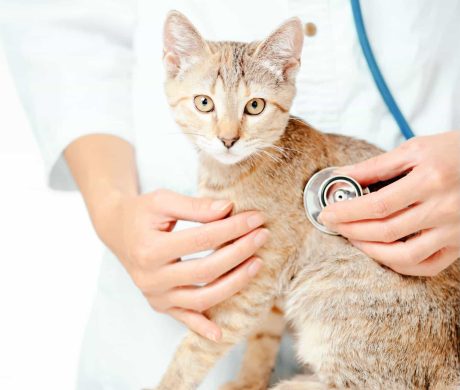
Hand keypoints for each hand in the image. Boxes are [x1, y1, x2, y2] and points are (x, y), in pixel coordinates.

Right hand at [99, 189, 267, 340]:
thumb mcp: (162, 201)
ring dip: (234, 284)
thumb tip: (229, 209)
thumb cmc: (141, 213)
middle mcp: (150, 278)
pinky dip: (202, 327)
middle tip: (262, 236)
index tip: (255, 219)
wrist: (116, 230)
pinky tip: (221, 333)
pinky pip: (184, 318)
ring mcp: (155, 295)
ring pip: (201, 298)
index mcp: (149, 249)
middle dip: (239, 252)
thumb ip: (195, 207)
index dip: (232, 229)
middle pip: (206, 271)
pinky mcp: (159, 304)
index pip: (202, 240)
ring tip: (257, 264)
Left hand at [319, 131, 459, 276]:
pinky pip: (426, 266)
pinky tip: (381, 253)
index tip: (327, 213)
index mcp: (430, 180)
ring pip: (404, 256)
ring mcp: (453, 231)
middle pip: (386, 231)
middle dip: (351, 230)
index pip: (378, 204)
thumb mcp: (416, 149)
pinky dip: (399, 266)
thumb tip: (342, 176)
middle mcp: (444, 208)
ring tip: (352, 238)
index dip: (347, 212)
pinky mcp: (459, 245)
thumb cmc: (454, 152)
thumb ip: (377, 166)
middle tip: (333, 225)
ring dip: (370, 250)